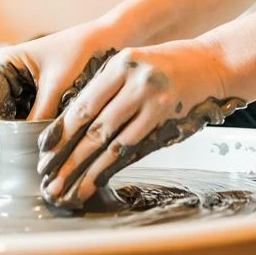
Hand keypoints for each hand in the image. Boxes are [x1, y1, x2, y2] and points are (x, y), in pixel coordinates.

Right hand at [0, 21, 125, 189]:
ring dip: (6, 148)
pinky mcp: (33, 98)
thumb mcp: (59, 86)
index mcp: (3, 64)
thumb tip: (32, 151)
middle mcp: (5, 76)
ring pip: (9, 124)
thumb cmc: (84, 52)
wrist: (108, 40)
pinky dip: (24, 141)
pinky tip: (17, 165)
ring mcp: (18, 88)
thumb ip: (42, 115)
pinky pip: (25, 123)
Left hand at [35, 39, 246, 209]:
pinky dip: (110, 167)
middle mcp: (134, 81)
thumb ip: (107, 91)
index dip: (60, 131)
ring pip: (110, 143)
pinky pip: (132, 148)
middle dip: (66, 158)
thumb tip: (73, 128)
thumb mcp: (133, 67)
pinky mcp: (167, 118)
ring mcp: (152, 100)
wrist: (212, 64)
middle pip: (92, 127)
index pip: (82, 104)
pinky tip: (95, 181)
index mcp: (119, 65)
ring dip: (85, 170)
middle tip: (47, 179)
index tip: (43, 152)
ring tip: (66, 190)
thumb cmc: (167, 68)